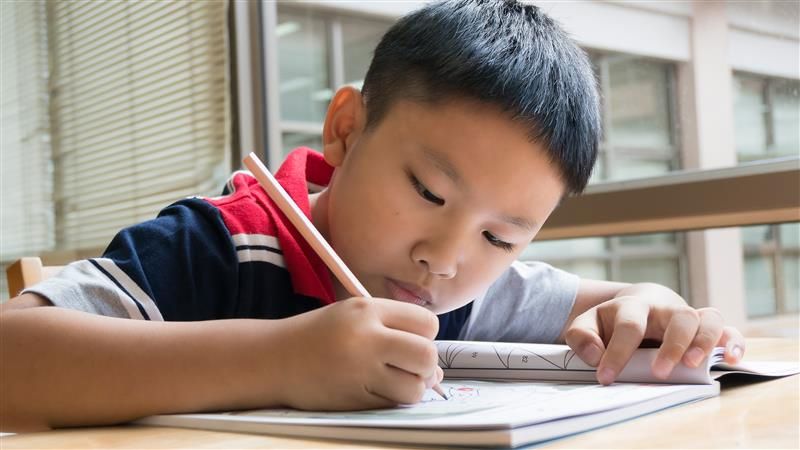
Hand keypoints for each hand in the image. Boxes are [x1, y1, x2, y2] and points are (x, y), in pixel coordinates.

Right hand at [276, 297, 442, 409]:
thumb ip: (396, 331)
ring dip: (413, 387)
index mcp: (368, 310)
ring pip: (415, 387)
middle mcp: (366, 338)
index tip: (410, 341)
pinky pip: (393, 404)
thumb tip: (438, 370)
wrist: (274, 359)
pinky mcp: (353, 399)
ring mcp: (360, 371)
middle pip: (427, 355)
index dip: (426, 335)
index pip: (426, 323)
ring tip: (394, 381)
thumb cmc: (320, 336)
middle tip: (411, 367)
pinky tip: (376, 390)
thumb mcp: (354, 315)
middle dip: (427, 365)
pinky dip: (393, 400)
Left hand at [564, 289, 745, 384]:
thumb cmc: (612, 321)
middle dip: (673, 344)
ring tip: (693, 365)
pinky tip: (731, 359)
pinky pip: (728, 330)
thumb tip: (596, 355)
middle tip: (660, 372)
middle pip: (679, 316)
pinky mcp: (705, 329)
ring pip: (708, 319)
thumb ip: (582, 337)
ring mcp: (688, 317)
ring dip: (705, 342)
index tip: (605, 377)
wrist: (638, 305)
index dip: (617, 353)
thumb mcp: (587, 324)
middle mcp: (665, 309)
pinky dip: (733, 343)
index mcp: (633, 307)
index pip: (629, 325)